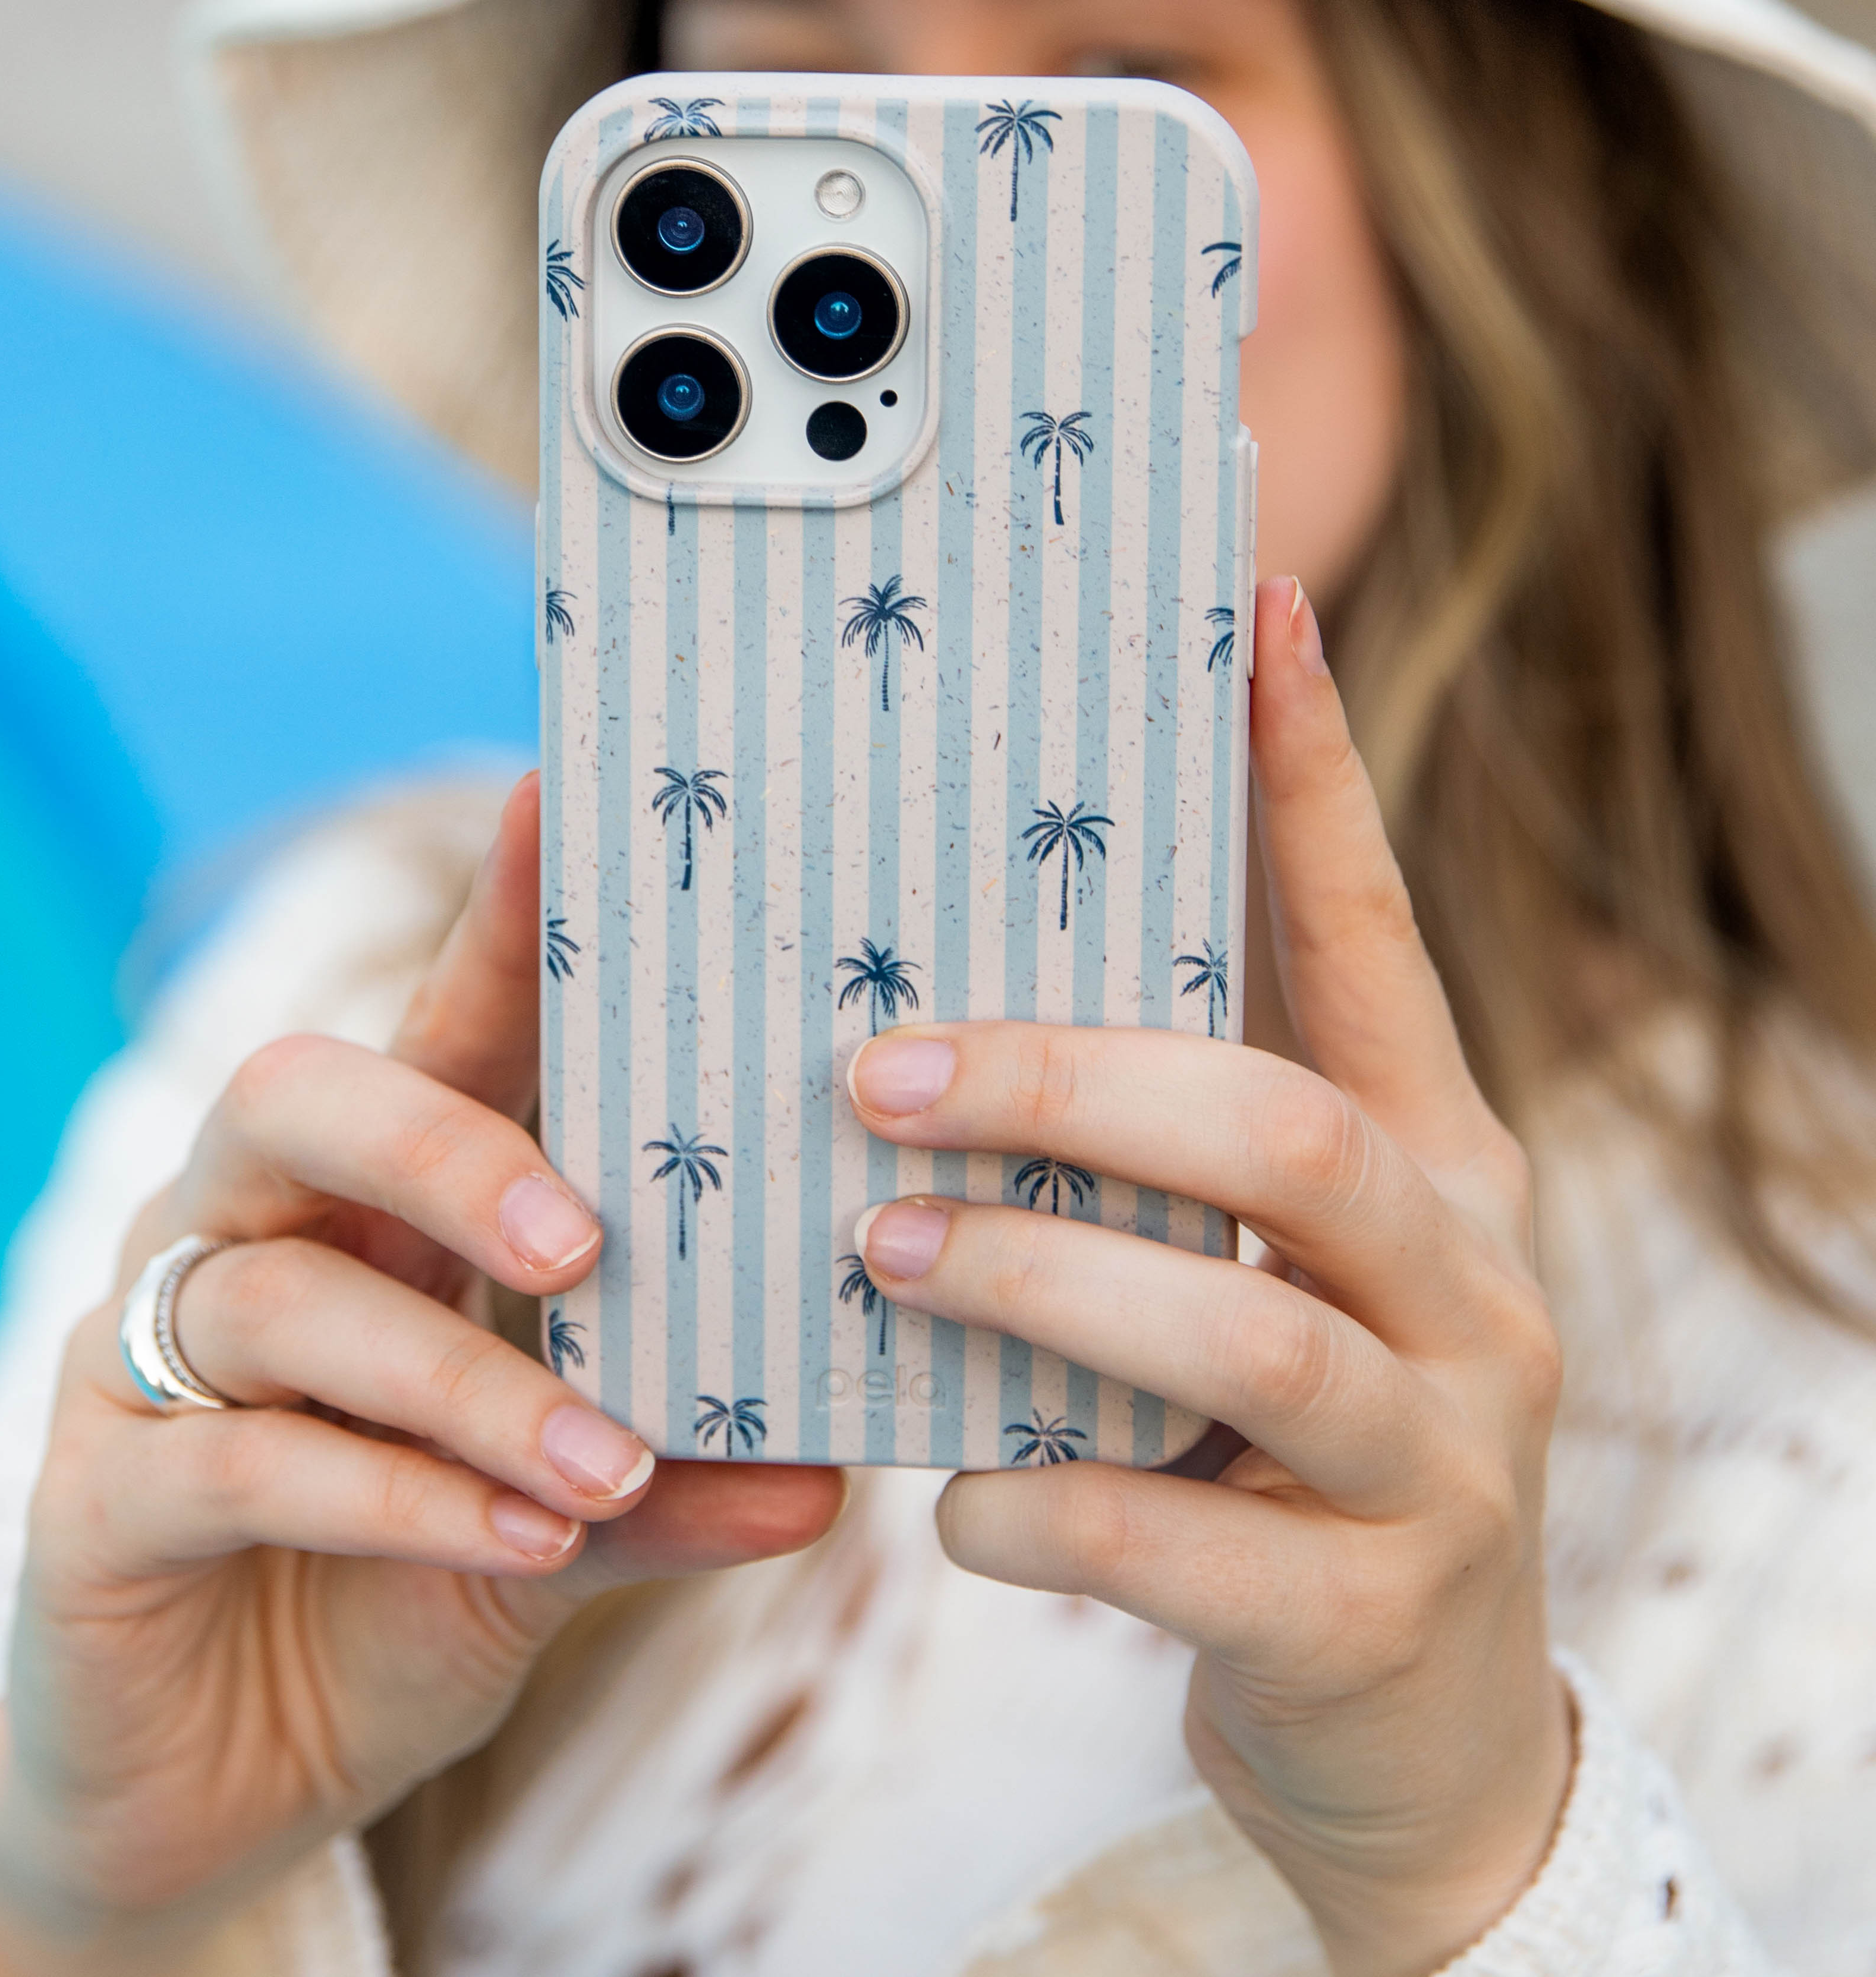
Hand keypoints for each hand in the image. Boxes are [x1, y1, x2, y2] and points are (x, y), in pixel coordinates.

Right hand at [0, 776, 842, 1975]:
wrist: (218, 1789)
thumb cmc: (400, 1598)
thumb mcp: (554, 1533)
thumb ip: (664, 1483)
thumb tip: (828, 1471)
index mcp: (363, 1207)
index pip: (431, 1031)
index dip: (495, 922)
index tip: (564, 801)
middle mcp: (236, 1237)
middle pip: (290, 1094)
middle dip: (440, 1143)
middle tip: (585, 1242)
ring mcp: (146, 1359)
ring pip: (280, 1298)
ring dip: (457, 1387)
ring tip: (601, 1470)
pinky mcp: (95, 1498)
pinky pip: (234, 1460)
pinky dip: (390, 1498)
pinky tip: (515, 1544)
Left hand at [847, 577, 1569, 1976]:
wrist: (1414, 1735)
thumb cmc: (1280, 1453)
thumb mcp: (1259, 1278)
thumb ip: (1157, 1158)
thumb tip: (944, 1007)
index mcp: (1435, 1168)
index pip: (1371, 939)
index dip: (1311, 778)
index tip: (1249, 611)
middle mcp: (1468, 1285)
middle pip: (1280, 1132)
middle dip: (1066, 1089)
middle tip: (879, 1075)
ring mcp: (1442, 1459)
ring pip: (1243, 1335)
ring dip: (1037, 1283)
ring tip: (883, 1256)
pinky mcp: (1369, 1617)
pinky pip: (1178, 1548)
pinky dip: (1038, 1509)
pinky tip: (949, 1505)